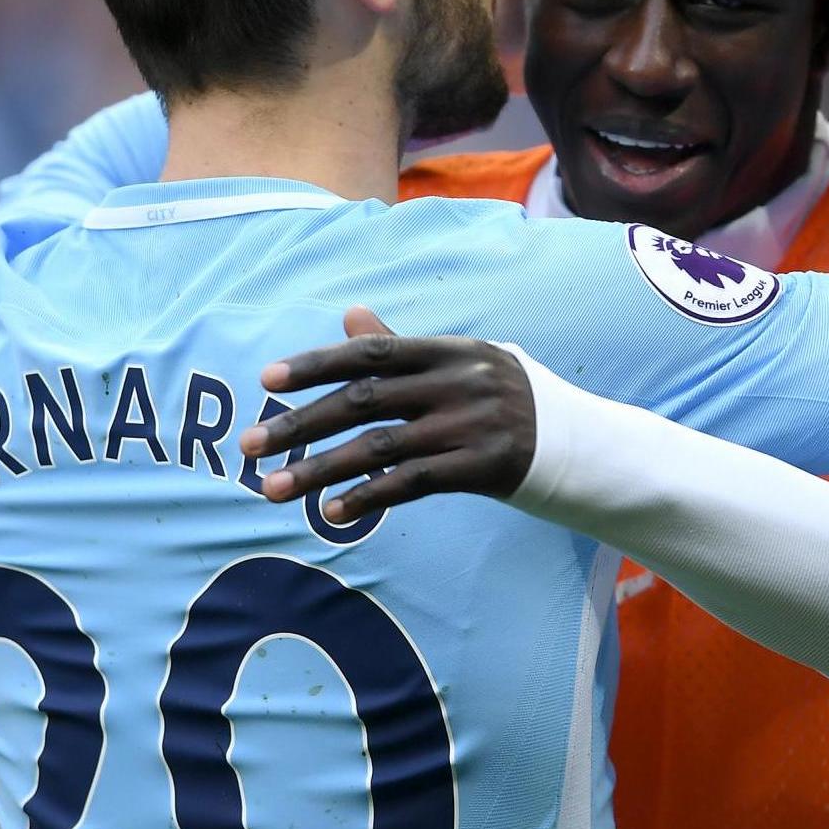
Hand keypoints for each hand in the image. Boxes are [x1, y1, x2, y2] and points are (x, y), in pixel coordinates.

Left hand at [237, 307, 536, 523]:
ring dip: (319, 470)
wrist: (580, 444)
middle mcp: (457, 383)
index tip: (267, 379)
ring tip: (273, 490)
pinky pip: (412, 483)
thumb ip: (400, 346)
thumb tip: (347, 316)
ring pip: (378, 448)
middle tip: (249, 446)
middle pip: (363, 401)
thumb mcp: (459, 364)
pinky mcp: (481, 469)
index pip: (370, 353)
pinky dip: (367, 498)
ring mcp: (470, 426)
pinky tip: (330, 513)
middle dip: (299, 425)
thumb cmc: (504, 399)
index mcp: (447, 351)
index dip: (317, 364)